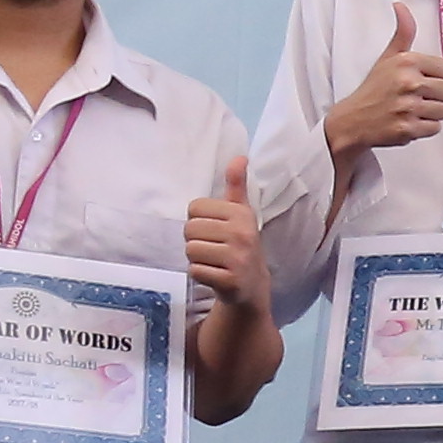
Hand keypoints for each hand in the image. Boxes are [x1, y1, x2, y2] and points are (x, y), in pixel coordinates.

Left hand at [183, 153, 262, 317]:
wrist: (253, 286)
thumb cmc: (241, 245)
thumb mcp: (241, 213)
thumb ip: (237, 185)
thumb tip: (240, 156)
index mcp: (242, 213)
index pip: (194, 208)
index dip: (199, 220)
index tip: (215, 230)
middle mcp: (243, 233)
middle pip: (189, 229)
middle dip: (196, 241)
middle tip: (213, 248)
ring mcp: (238, 258)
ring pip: (190, 250)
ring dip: (197, 259)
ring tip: (214, 261)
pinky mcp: (231, 280)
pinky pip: (195, 271)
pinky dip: (200, 275)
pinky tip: (214, 274)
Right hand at [325, 0, 442, 165]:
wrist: (353, 119)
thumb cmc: (374, 88)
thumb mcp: (388, 57)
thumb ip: (403, 33)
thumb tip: (400, 6)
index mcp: (407, 62)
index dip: (440, 77)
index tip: (426, 80)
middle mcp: (408, 83)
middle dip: (438, 96)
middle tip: (419, 97)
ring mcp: (408, 107)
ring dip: (432, 113)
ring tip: (413, 109)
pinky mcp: (407, 128)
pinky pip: (435, 128)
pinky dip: (424, 128)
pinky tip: (409, 121)